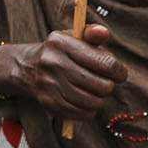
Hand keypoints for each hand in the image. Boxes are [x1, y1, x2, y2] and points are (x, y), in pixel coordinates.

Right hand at [0, 25, 126, 117]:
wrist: (28, 68)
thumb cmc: (61, 52)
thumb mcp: (73, 37)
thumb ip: (92, 33)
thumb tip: (104, 33)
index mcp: (61, 42)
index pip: (105, 63)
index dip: (119, 71)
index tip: (119, 73)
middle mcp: (53, 62)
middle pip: (101, 85)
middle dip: (109, 86)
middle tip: (104, 82)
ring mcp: (49, 84)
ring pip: (93, 102)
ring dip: (100, 99)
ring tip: (95, 92)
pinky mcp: (48, 102)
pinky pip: (82, 114)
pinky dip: (89, 111)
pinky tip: (86, 101)